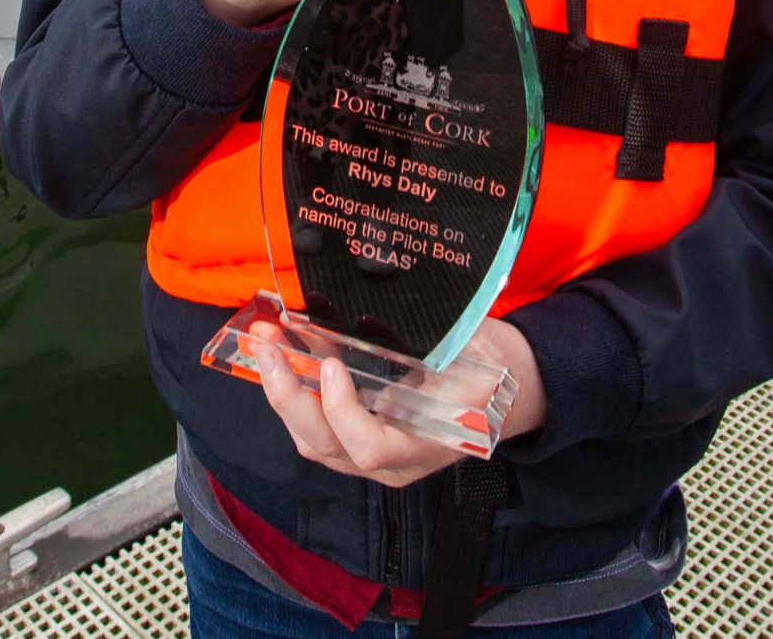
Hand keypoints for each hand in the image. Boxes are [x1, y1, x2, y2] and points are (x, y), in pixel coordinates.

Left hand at [252, 318, 546, 486]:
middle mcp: (394, 462)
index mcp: (426, 445)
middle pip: (324, 445)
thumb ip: (419, 343)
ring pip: (312, 438)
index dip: (343, 411)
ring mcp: (373, 455)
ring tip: (262, 340)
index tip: (332, 365)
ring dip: (281, 389)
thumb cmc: (492, 368)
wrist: (510, 389)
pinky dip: (296, 390)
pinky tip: (282, 350)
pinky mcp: (360, 440)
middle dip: (286, 394)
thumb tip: (363, 309)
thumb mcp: (467, 352)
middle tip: (267, 344)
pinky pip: (317, 426)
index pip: (369, 448)